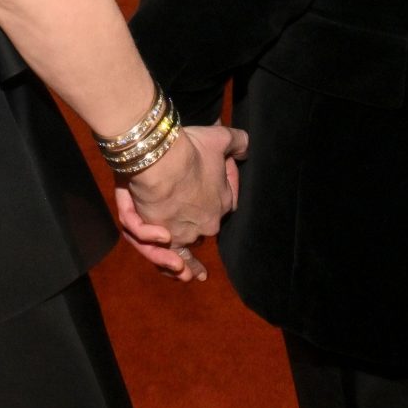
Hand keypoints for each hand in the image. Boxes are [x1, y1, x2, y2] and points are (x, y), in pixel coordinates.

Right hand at [113, 125, 248, 283]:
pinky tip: (177, 268)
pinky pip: (169, 256)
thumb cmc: (189, 150)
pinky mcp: (165, 239)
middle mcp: (208, 222)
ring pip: (187, 245)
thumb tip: (247, 146)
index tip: (208, 185)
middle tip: (190, 219)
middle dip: (198, 223)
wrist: (160, 164)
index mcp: (224, 202)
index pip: (224, 203)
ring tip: (188, 269)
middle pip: (204, 225)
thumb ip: (239, 141)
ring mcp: (187, 232)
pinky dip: (170, 262)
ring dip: (186, 255)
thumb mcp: (220, 138)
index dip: (215, 193)